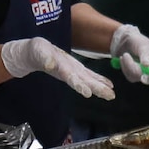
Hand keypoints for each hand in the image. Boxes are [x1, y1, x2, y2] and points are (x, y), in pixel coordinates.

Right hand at [0, 37, 116, 99]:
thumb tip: (49, 64)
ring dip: (101, 87)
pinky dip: (100, 80)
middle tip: (110, 96)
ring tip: (112, 94)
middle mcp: (70, 74)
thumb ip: (45, 59)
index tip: (88, 94)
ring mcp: (74, 72)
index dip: (79, 86)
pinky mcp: (77, 69)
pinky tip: (109, 85)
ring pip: (89, 81)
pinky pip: (90, 75)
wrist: (37, 53)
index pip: (71, 79)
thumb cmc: (37, 52)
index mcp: (61, 70)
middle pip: (85, 82)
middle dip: (97, 89)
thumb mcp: (40, 53)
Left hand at [108, 24, 148, 83]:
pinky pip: (129, 76)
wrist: (125, 40)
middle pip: (146, 77)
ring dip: (127, 66)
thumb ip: (146, 56)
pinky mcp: (135, 75)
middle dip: (134, 67)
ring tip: (125, 55)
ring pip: (135, 77)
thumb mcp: (143, 46)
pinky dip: (124, 67)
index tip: (143, 76)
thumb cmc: (138, 41)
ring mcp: (144, 73)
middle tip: (126, 55)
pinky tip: (123, 59)